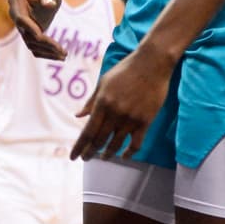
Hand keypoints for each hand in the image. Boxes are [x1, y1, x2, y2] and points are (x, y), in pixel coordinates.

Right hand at [8, 0, 65, 57]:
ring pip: (31, 44)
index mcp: (15, 2)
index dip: (30, 28)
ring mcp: (24, 25)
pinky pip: (36, 45)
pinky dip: (47, 52)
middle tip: (61, 50)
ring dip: (46, 52)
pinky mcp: (32, 31)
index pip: (20, 19)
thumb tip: (49, 4)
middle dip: (44, 44)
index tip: (42, 35)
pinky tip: (60, 56)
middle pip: (27, 35)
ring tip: (64, 55)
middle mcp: (17, 15)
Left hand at [71, 42, 174, 160]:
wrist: (151, 64)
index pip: (87, 131)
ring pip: (117, 144)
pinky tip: (124, 156)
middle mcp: (115, 114)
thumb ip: (91, 101)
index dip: (79, 146)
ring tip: (103, 157)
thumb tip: (78, 115)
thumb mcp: (103, 83)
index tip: (73, 157)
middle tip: (85, 159)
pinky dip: (129, 152)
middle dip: (90, 152)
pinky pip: (136, 143)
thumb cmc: (125, 71)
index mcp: (102, 103)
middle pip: (100, 140)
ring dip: (108, 153)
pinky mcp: (146, 121)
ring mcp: (131, 119)